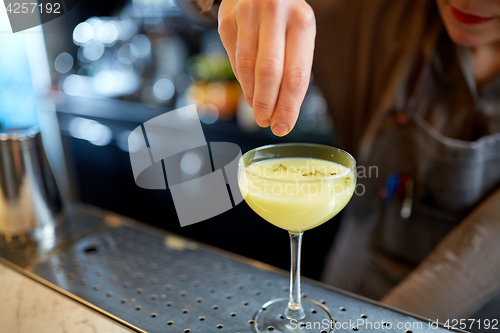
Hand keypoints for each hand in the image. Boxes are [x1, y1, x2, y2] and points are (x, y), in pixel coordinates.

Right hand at [218, 0, 315, 135]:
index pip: (295, 74)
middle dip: (267, 105)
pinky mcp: (226, 20)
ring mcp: (247, 15)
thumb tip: (281, 111)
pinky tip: (249, 89)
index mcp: (301, 19)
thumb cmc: (284, 14)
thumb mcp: (299, 31)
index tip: (283, 125)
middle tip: (267, 122)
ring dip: (252, 97)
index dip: (288, 106)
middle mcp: (274, 13)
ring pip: (247, 68)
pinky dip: (242, 80)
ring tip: (258, 111)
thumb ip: (293, 66)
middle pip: (269, 73)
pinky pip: (234, 60)